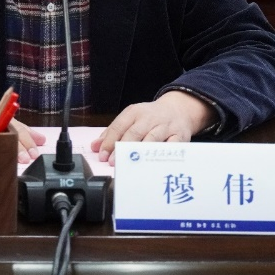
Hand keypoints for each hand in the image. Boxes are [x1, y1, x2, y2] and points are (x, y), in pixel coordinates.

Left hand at [90, 91, 213, 165]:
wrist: (179, 109)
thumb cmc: (151, 118)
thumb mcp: (131, 119)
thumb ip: (113, 132)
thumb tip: (95, 146)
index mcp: (134, 112)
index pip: (119, 126)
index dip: (109, 141)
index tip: (102, 155)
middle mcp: (149, 118)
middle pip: (134, 133)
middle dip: (122, 148)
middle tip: (114, 162)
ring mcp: (165, 126)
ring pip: (152, 139)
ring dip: (141, 153)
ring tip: (131, 165)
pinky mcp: (180, 135)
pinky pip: (172, 146)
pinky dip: (164, 154)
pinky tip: (155, 164)